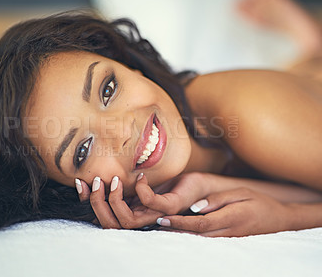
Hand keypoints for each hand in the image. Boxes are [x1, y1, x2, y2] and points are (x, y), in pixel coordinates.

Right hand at [76, 172, 211, 228]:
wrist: (192, 182)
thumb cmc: (161, 183)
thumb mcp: (133, 182)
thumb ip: (115, 186)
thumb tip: (89, 179)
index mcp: (129, 212)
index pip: (103, 218)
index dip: (88, 202)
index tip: (80, 182)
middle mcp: (140, 218)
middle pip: (110, 225)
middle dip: (98, 203)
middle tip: (97, 180)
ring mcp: (156, 214)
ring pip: (128, 222)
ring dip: (116, 200)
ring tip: (116, 180)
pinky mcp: (172, 205)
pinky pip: (153, 204)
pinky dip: (143, 190)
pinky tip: (141, 177)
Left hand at [157, 187, 290, 236]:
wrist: (279, 220)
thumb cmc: (260, 203)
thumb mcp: (241, 193)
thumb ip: (218, 200)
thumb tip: (195, 207)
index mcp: (229, 218)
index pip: (199, 223)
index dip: (179, 222)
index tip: (163, 218)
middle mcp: (226, 231)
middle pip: (195, 234)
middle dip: (174, 229)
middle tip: (154, 223)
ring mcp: (227, 238)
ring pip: (198, 238)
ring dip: (179, 233)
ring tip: (160, 226)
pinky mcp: (227, 239)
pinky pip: (205, 238)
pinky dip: (189, 234)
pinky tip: (178, 229)